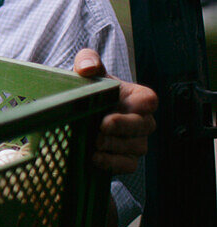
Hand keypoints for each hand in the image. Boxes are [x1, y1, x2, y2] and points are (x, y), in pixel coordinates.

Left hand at [73, 48, 157, 173]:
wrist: (76, 115)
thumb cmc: (88, 89)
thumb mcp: (84, 70)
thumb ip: (87, 60)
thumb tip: (89, 68)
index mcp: (136, 97)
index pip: (150, 100)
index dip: (142, 104)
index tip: (128, 104)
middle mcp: (141, 121)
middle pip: (144, 125)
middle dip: (124, 126)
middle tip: (102, 125)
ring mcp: (136, 142)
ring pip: (136, 147)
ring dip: (115, 145)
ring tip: (94, 141)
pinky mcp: (125, 160)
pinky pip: (127, 165)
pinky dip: (112, 163)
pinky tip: (95, 157)